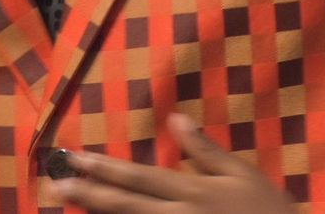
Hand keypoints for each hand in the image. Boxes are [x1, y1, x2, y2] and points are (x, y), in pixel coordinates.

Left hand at [41, 114, 296, 212]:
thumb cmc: (268, 211)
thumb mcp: (242, 174)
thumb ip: (206, 150)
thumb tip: (175, 119)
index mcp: (194, 192)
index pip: (140, 177)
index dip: (104, 169)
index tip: (75, 159)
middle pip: (126, 206)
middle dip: (88, 195)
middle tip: (56, 186)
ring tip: (69, 205)